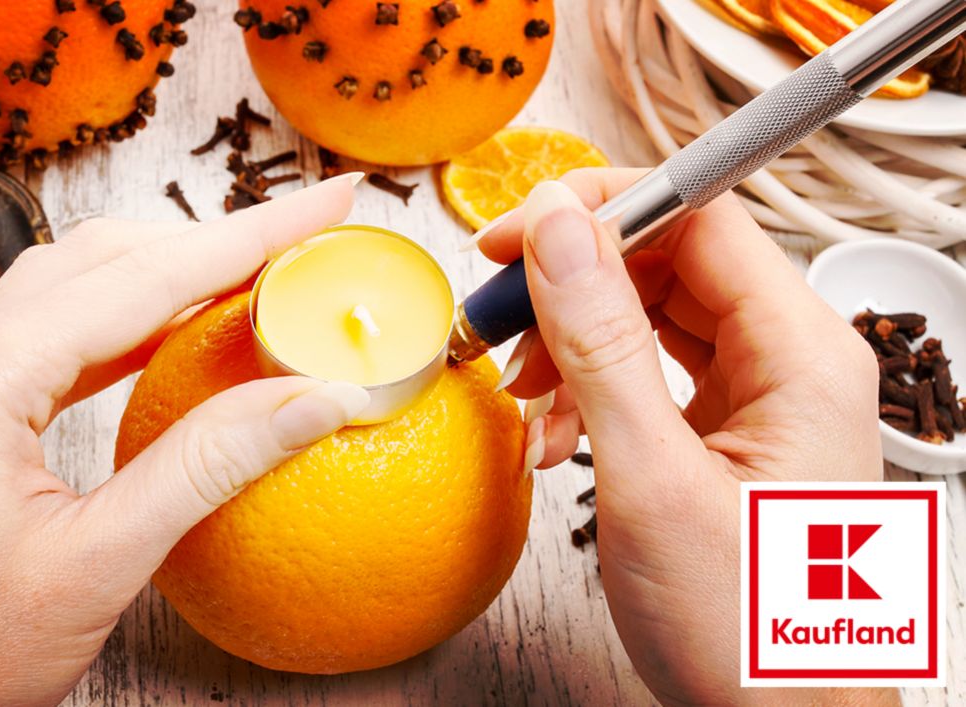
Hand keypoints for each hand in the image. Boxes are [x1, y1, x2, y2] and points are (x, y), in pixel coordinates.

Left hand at [0, 175, 369, 704]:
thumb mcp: (95, 566)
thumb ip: (206, 468)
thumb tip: (315, 397)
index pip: (141, 279)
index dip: (249, 236)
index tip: (327, 201)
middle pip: (101, 260)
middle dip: (210, 240)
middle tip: (304, 240)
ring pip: (68, 288)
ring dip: (164, 276)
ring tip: (253, 279)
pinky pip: (42, 337)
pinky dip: (118, 325)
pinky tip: (168, 338)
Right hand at [475, 170, 894, 704]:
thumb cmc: (746, 631)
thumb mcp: (652, 481)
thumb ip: (601, 346)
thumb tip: (556, 232)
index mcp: (802, 354)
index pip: (700, 216)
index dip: (600, 210)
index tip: (515, 232)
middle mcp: (790, 361)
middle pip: (668, 262)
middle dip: (572, 285)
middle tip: (497, 311)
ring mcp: (758, 397)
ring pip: (648, 316)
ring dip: (572, 343)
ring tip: (524, 394)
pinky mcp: (726, 432)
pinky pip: (647, 373)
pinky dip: (588, 391)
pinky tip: (554, 435)